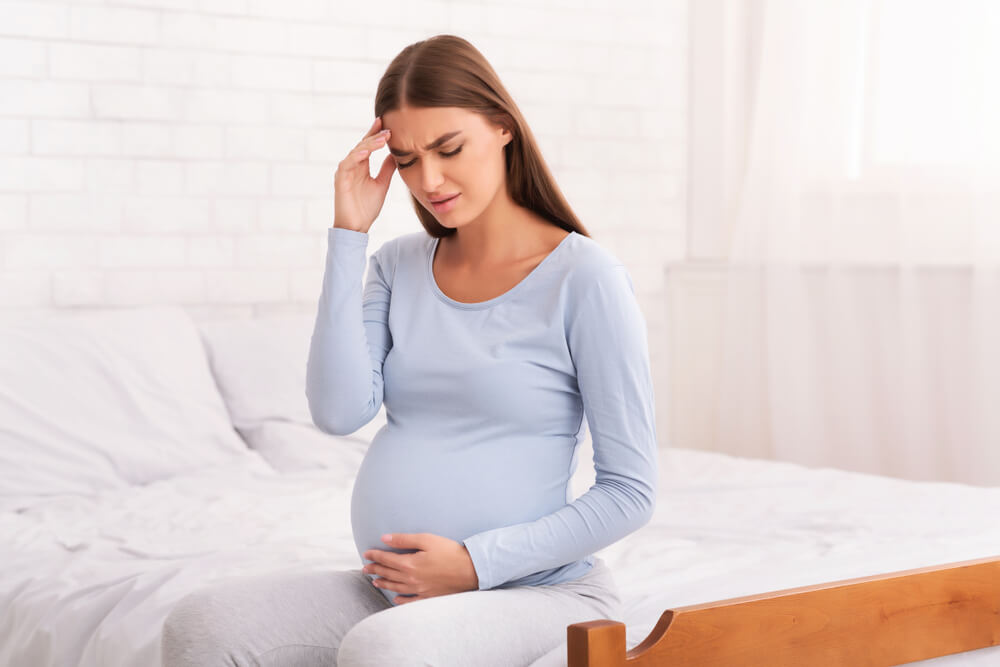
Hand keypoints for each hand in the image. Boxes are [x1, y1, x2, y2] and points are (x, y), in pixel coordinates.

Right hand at [333, 115, 396, 232]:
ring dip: (369, 144)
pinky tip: (367, 151)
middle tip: (388, 128)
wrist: (357, 227)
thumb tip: (395, 154)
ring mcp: (345, 172)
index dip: (375, 133)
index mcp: (361, 166)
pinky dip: (357, 156)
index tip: (386, 122)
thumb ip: (386, 169)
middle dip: (375, 135)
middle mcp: (352, 166)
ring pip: (356, 152)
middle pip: (362, 145)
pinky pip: (347, 164)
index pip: (368, 145)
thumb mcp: (382, 184)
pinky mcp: (340, 180)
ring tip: (382, 138)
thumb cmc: (367, 207)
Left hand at [363, 533, 479, 604]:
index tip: (366, 554)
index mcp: (409, 564)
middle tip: (365, 568)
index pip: (386, 559)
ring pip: (396, 587)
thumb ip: (404, 540)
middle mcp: (411, 579)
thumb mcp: (427, 540)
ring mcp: (419, 589)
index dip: (375, 556)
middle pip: (388, 574)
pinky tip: (395, 599)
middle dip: (375, 570)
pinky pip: (410, 601)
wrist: (470, 570)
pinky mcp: (428, 596)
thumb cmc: (449, 551)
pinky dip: (400, 600)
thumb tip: (385, 538)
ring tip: (375, 581)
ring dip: (383, 584)